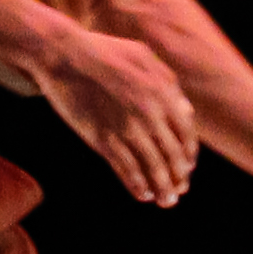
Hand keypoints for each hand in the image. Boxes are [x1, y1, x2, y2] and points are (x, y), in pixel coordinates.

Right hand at [37, 26, 199, 207]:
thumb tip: (186, 111)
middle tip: (179, 191)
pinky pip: (126, 169)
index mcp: (163, 93)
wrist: (64, 55)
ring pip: (152, 168)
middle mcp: (150, 115)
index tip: (187, 168)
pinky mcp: (103, 140)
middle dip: (178, 178)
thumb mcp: (144, 57)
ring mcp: (127, 129)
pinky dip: (136, 185)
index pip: (185, 134)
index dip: (188, 156)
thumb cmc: (103, 52)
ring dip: (162, 189)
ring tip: (166, 201)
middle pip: (172, 156)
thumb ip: (169, 83)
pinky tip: (142, 195)